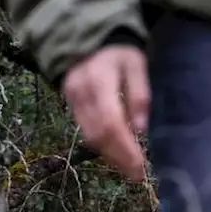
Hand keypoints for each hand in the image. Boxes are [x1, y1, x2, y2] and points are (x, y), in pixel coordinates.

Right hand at [61, 45, 150, 181]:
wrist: (83, 36)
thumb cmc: (117, 51)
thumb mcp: (136, 63)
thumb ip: (139, 93)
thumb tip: (141, 128)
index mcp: (99, 81)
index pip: (111, 123)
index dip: (125, 148)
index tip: (141, 167)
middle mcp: (81, 93)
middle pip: (98, 134)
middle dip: (118, 158)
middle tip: (137, 175)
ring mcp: (72, 99)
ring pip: (88, 135)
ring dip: (109, 155)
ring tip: (129, 168)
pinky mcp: (68, 102)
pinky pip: (83, 128)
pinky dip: (100, 144)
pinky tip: (115, 151)